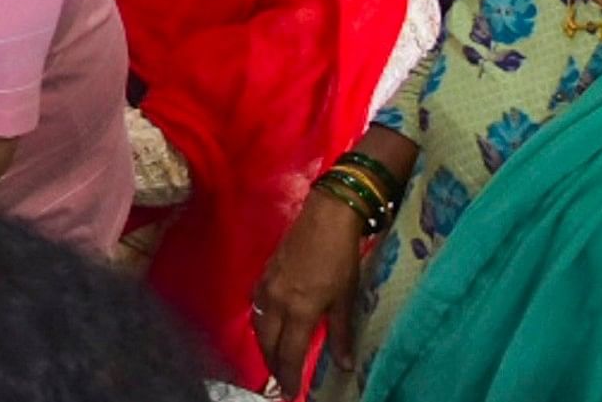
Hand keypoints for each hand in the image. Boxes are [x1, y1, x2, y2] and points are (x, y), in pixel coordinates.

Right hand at [249, 195, 366, 387]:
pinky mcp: (263, 275)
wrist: (325, 218)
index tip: (290, 394)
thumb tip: (345, 365)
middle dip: (274, 365)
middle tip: (282, 381)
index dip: (289, 376)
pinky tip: (268, 328)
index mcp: (299, 310)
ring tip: (275, 360)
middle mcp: (276, 302)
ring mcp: (266, 287)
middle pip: (267, 343)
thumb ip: (340, 334)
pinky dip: (261, 325)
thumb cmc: (340, 258)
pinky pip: (256, 308)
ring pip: (258, 326)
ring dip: (265, 346)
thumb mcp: (345, 299)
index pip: (289, 353)